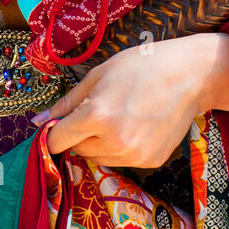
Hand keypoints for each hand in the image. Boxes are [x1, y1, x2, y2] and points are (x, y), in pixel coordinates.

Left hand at [37, 32, 228, 167]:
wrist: (190, 76)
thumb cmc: (142, 66)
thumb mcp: (99, 75)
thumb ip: (67, 103)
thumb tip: (38, 122)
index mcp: (97, 116)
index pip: (58, 139)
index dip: (56, 130)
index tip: (60, 123)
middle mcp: (114, 141)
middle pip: (78, 149)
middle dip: (81, 133)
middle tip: (101, 109)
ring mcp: (134, 155)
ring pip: (99, 157)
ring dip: (100, 141)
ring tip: (122, 115)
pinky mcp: (150, 161)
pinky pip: (122, 160)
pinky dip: (122, 146)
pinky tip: (138, 125)